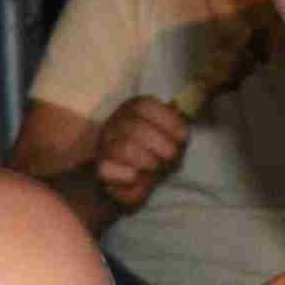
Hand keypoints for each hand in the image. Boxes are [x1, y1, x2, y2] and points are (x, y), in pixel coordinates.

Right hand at [86, 95, 194, 212]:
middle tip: (172, 156)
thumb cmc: (156, 150)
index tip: (183, 136)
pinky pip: (111, 171)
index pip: (144, 105)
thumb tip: (178, 106)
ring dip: (148, 162)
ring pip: (124, 149)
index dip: (167, 120)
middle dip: (161, 145)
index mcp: (132, 108)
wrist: (131, 176)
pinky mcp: (101, 167)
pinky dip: (131, 177)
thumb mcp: (170, 132)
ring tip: (156, 168)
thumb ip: (176, 120)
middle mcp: (115, 123)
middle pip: (136, 128)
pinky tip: (140, 178)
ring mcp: (105, 145)